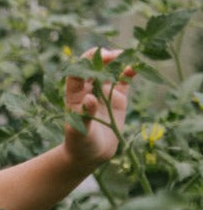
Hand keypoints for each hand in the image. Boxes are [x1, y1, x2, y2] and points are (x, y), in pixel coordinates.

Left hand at [64, 47, 134, 168]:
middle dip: (104, 58)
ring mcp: (104, 93)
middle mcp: (88, 90)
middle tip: (116, 55)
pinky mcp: (117, 99)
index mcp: (74, 95)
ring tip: (129, 57)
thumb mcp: (79, 131)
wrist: (91, 155)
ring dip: (118, 62)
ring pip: (111, 72)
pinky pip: (124, 81)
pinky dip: (129, 73)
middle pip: (95, 67)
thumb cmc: (79, 144)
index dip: (86, 61)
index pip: (77, 72)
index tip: (97, 57)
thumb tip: (90, 99)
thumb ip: (84, 115)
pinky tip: (135, 68)